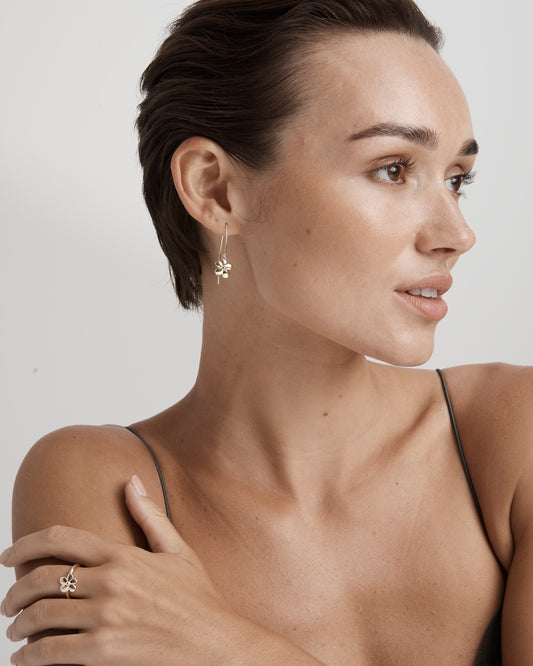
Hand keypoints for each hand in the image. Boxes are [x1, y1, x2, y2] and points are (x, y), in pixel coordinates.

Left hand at [1, 475, 247, 664]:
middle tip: (7, 603)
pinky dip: (29, 656)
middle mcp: (110, 582)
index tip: (7, 556)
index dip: (25, 544)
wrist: (217, 643)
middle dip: (14, 592)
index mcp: (123, 555)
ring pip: (41, 615)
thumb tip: (131, 481)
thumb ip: (149, 515)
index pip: (61, 538)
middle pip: (42, 578)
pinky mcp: (103, 652)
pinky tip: (25, 657)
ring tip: (15, 632)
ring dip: (18, 625)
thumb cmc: (199, 598)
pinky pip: (50, 652)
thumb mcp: (178, 550)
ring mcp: (106, 617)